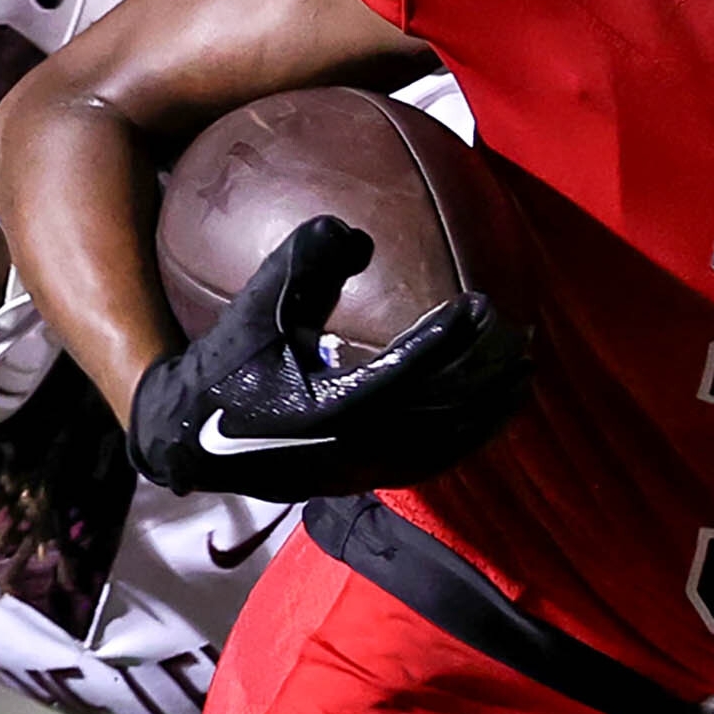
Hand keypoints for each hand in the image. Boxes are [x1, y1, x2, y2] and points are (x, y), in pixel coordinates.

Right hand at [129, 216, 532, 500]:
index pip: (405, 371)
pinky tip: (486, 415)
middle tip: (524, 338)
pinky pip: (430, 462)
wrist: (189, 442)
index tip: (484, 306)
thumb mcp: (252, 311)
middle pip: (442, 412)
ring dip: (487, 411)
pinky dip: (465, 438)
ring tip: (523, 378)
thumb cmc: (223, 368)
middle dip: (487, 377)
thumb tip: (351, 232)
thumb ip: (299, 265)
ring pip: (444, 443)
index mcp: (327, 409)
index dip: (449, 340)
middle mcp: (354, 447)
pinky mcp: (362, 481)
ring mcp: (362, 470)